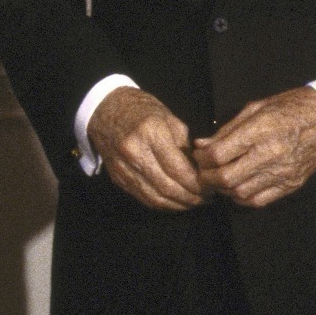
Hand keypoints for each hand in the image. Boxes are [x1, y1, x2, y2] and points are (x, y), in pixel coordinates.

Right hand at [88, 87, 205, 210]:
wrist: (105, 110)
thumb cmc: (141, 110)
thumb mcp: (169, 119)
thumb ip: (185, 146)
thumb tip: (200, 171)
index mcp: (150, 133)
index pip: (179, 169)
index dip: (198, 184)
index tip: (211, 187)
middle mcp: (134, 152)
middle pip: (168, 187)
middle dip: (191, 198)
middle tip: (206, 198)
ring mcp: (123, 167)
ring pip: (156, 198)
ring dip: (179, 204)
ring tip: (194, 202)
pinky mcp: (118, 178)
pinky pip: (144, 198)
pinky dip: (163, 204)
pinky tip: (176, 201)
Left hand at [193, 86, 315, 207]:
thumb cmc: (290, 108)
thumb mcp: (255, 108)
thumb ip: (227, 130)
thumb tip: (201, 145)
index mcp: (260, 131)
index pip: (220, 154)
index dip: (202, 158)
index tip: (199, 154)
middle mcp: (271, 154)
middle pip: (227, 178)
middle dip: (208, 177)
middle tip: (204, 171)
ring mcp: (283, 173)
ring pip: (241, 192)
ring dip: (223, 189)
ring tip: (219, 178)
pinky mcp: (292, 184)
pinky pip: (259, 201)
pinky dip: (242, 198)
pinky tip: (237, 187)